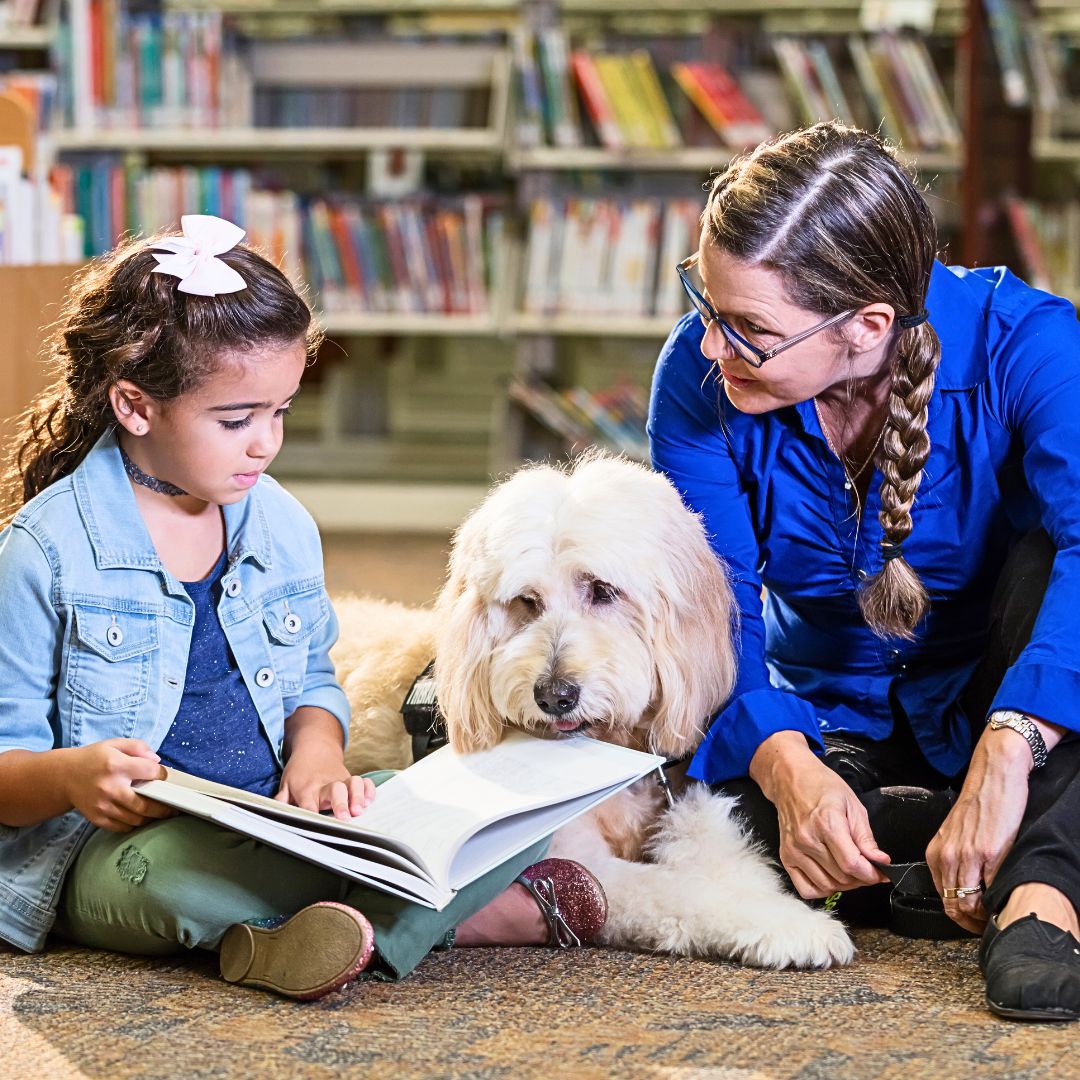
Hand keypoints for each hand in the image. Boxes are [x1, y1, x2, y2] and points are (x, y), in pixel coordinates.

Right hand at [64, 739, 175, 831]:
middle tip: (173, 808)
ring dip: (151, 817)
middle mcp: (110, 787)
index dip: (162, 775)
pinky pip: (122, 827)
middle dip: (164, 808)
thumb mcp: (115, 744)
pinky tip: (140, 817)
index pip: (150, 773)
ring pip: (136, 819)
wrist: (64, 776)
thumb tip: (156, 761)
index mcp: (116, 765)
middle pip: (146, 804)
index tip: (164, 777)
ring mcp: (103, 806)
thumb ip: (138, 747)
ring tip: (159, 813)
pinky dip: (134, 824)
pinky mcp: (97, 818)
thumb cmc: (94, 759)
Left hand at [276, 750, 375, 819]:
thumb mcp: (286, 783)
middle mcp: (325, 784)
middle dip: (340, 804)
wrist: (314, 747)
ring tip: (360, 810)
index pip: (308, 804)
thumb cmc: (299, 770)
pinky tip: (370, 801)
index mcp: (306, 788)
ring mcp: (340, 779)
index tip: (316, 826)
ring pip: (352, 784)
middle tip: (345, 817)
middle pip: (334, 792)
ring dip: (358, 796)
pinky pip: (364, 781)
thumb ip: (281, 800)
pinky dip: (369, 790)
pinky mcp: (350, 778)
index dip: (312, 815)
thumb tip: (272, 814)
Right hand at [751, 731, 889, 898]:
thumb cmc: (822, 787)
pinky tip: (830, 876)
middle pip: (842, 877)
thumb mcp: (853, 805)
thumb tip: (881, 862)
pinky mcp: (786, 857)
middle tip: (866, 867)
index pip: (852, 864)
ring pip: (827, 885)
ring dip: (844, 885)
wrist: (790, 780)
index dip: (871, 874)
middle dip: (861, 877)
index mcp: (827, 823)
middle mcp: (807, 839)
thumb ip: (866, 837)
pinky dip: (822, 889)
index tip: (880, 872)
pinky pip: (806, 889)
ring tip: (849, 870)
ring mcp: (794, 850)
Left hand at [927, 727, 1031, 932]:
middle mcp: (947, 856)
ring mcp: (968, 856)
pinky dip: (996, 900)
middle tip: (984, 925)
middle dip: (969, 922)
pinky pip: (990, 890)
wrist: (992, 779)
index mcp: (935, 853)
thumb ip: (953, 861)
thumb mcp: (954, 836)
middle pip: (953, 905)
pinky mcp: (990, 853)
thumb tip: (961, 890)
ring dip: (982, 916)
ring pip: (968, 903)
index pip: (942, 898)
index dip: (958, 916)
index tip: (972, 921)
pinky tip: (1001, 899)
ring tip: (993, 916)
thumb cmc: (976, 807)